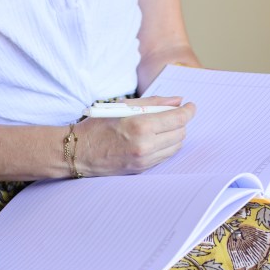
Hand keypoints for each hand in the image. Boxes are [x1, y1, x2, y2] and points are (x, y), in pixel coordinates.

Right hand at [75, 96, 195, 175]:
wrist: (78, 152)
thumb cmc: (98, 126)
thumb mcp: (124, 107)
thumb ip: (154, 102)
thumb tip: (177, 100)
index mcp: (140, 126)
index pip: (177, 119)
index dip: (188, 111)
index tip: (191, 106)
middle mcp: (145, 146)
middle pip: (180, 133)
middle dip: (182, 122)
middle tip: (175, 113)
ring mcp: (144, 161)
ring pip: (175, 147)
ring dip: (176, 135)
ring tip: (165, 125)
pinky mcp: (142, 170)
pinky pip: (164, 157)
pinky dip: (166, 146)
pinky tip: (157, 138)